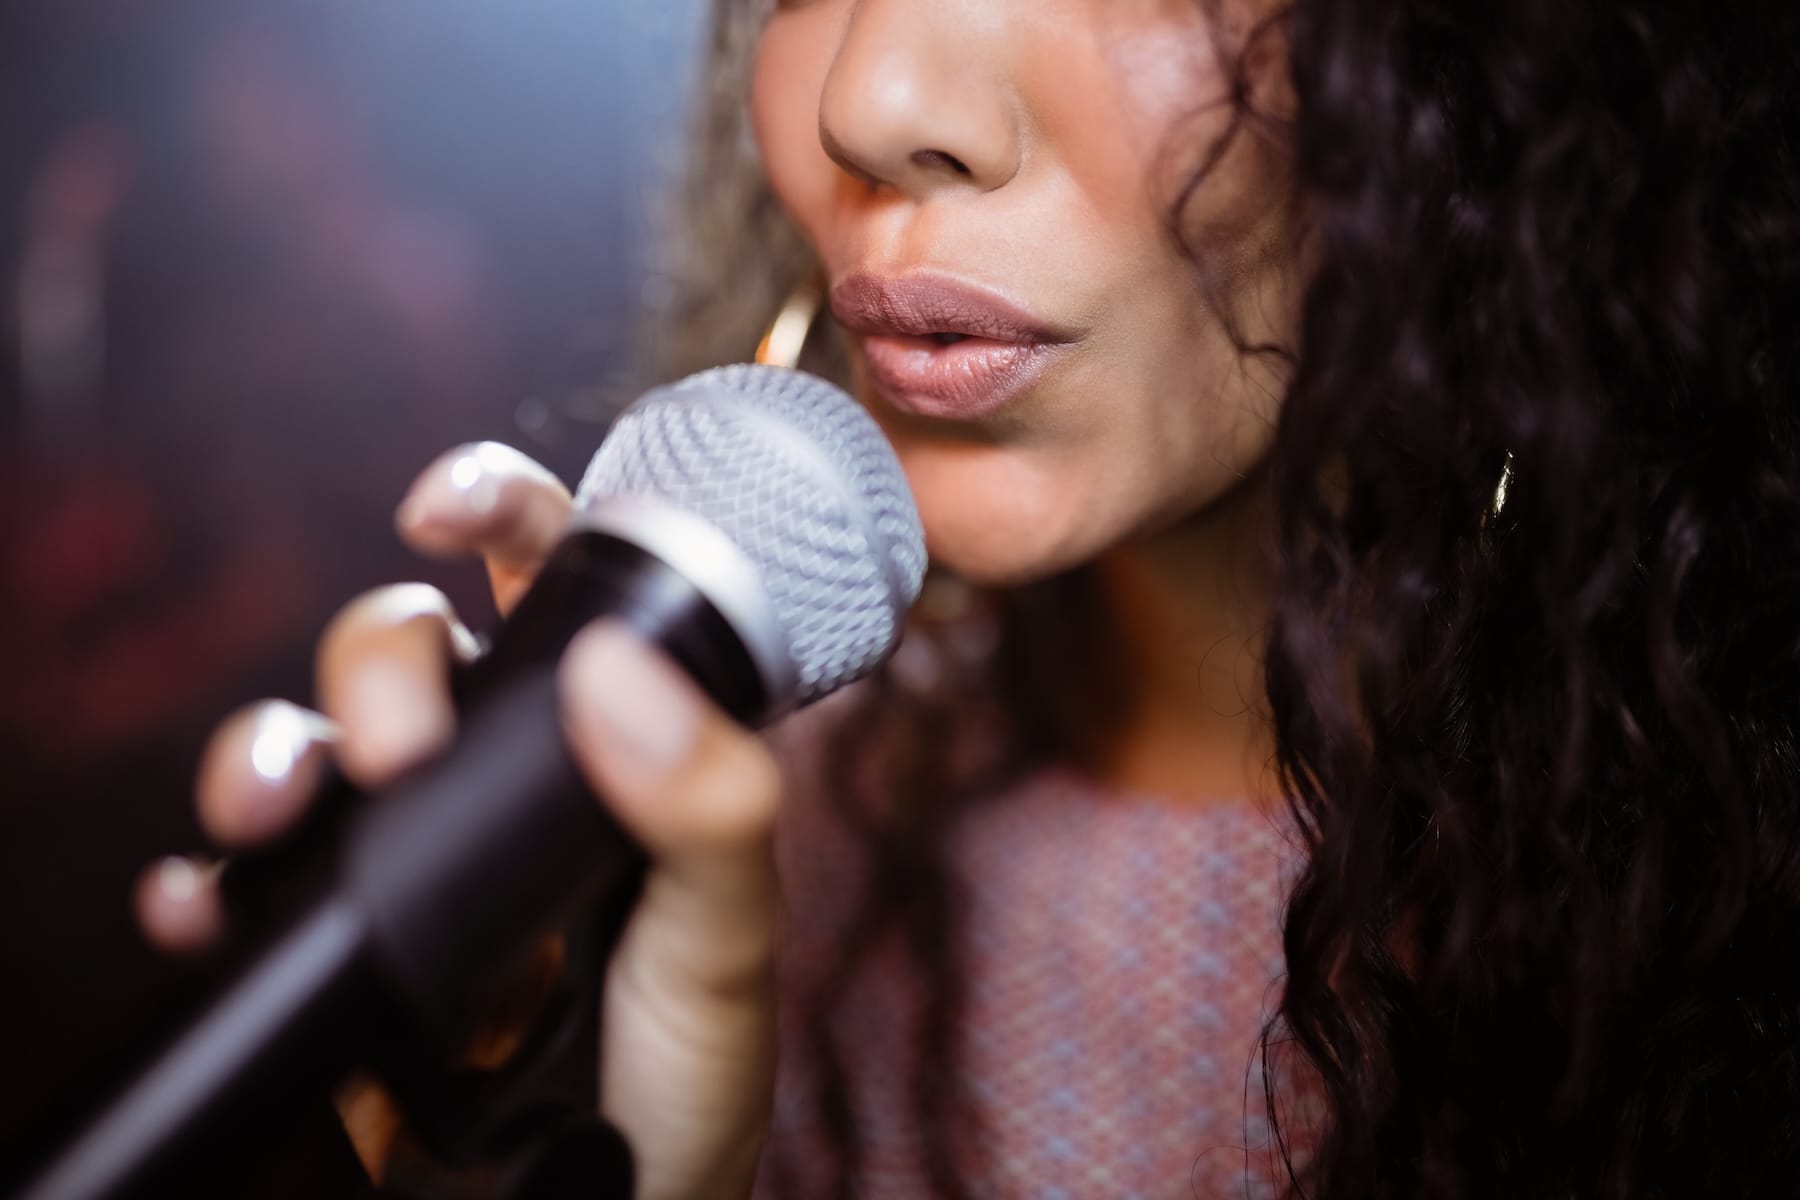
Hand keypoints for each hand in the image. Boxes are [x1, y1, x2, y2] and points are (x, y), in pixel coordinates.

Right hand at [136, 443, 781, 1199]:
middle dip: (376, 660)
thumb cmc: (688, 1079)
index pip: (551, 576)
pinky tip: (200, 904)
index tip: (443, 510)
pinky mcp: (343, 942)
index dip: (495, 507)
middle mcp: (504, 773)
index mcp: (609, 738)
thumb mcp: (725, 945)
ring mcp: (416, 853)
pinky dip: (204, 881)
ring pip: (311, 743)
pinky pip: (248, 883)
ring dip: (267, 750)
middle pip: (407, 646)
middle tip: (402, 751)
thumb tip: (619, 667)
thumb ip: (709, 813)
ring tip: (271, 810)